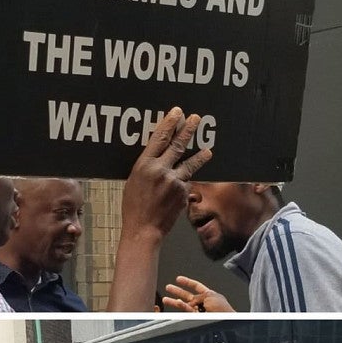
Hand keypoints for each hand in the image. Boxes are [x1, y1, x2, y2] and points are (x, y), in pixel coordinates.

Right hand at [120, 109, 212, 240]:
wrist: (143, 229)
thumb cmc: (133, 207)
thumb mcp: (134, 182)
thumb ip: (147, 168)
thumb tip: (158, 158)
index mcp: (143, 165)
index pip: (159, 138)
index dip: (169, 123)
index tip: (177, 112)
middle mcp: (160, 170)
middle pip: (178, 145)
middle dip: (188, 130)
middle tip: (196, 118)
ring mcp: (174, 181)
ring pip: (190, 163)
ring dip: (200, 155)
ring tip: (208, 151)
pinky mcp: (184, 192)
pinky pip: (188, 182)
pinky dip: (186, 183)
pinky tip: (182, 189)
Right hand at [162, 276, 235, 313]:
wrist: (225, 321)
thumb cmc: (223, 309)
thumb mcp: (210, 296)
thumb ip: (198, 296)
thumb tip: (189, 301)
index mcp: (210, 295)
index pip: (196, 286)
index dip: (187, 282)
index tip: (178, 279)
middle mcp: (204, 303)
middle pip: (188, 295)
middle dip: (177, 291)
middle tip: (169, 288)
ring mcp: (200, 311)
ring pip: (184, 305)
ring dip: (174, 301)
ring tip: (165, 299)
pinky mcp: (196, 318)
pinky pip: (187, 310)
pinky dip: (181, 306)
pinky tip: (175, 302)